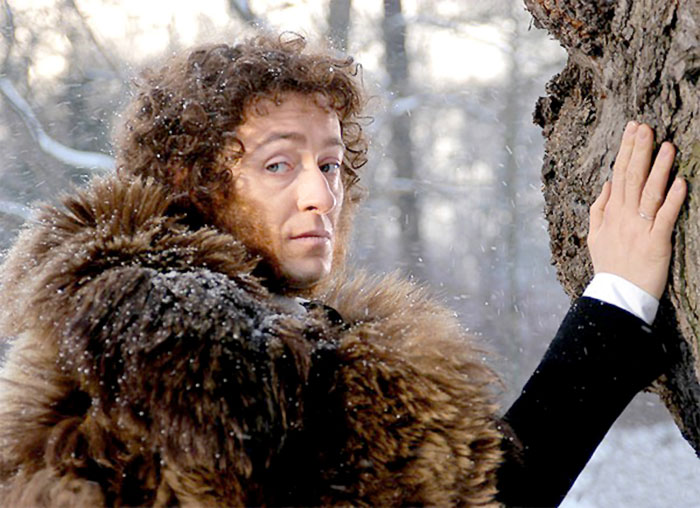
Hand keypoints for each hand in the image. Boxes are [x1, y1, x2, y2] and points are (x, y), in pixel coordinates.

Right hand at [587, 121, 686, 298]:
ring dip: (659, 169)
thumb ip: (599, 209)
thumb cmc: (609, 266)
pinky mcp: (656, 243)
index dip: (626, 151)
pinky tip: (681, 182)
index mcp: (611, 213)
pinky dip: (674, 200)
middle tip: (646, 127)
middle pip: (632, 178)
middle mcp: (624, 217)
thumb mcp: (594, 237)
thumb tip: (606, 185)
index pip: (618, 175)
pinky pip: (665, 218)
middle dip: (639, 151)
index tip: (633, 129)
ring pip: (650, 193)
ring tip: (668, 146)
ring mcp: (640, 229)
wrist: (617, 295)